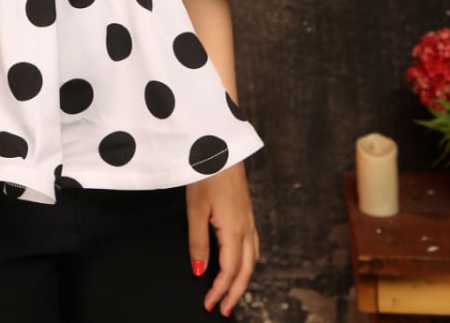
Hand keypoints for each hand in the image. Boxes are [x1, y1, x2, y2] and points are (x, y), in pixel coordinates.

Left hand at [185, 162, 259, 315]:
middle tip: (224, 310)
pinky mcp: (247, 211)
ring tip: (232, 293)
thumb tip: (200, 271)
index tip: (209, 304)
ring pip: (252, 258)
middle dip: (235, 292)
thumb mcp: (196, 208)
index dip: (220, 290)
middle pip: (246, 269)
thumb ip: (198, 242)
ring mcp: (249, 218)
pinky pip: (253, 244)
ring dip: (243, 279)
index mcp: (234, 228)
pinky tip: (241, 263)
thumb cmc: (206, 173)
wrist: (221, 144)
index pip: (230, 270)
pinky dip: (248, 262)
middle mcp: (246, 227)